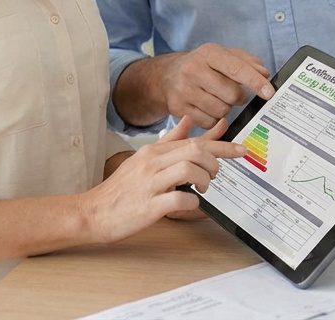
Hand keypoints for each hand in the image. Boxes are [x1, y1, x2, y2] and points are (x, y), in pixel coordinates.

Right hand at [83, 117, 244, 242]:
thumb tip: (187, 120)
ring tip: (202, 188)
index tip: (241, 148)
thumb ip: (169, 140)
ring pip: (190, 169)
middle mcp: (152, 162)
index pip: (194, 140)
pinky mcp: (149, 205)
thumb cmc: (122, 189)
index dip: (222, 143)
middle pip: (195, 150)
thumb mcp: (144, 158)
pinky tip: (189, 204)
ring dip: (204, 179)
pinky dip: (192, 202)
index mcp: (153, 150)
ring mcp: (150, 183)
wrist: (93, 212)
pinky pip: (179, 199)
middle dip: (216, 161)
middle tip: (215, 175)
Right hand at [156, 44, 273, 129]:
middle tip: (234, 94)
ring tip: (217, 99)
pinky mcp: (178, 109)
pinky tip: (207, 108)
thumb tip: (264, 74)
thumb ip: (246, 62)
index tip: (269, 93)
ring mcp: (184, 90)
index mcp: (208, 53)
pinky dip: (213, 119)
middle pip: (231, 95)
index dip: (255, 82)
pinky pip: (209, 123)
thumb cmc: (201, 65)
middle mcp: (193, 70)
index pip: (236, 69)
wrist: (165, 77)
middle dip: (239, 98)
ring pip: (221, 111)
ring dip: (226, 109)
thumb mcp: (222, 55)